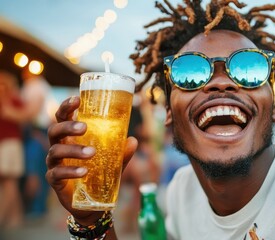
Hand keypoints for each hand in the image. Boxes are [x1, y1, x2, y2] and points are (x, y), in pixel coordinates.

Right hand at [45, 96, 137, 224]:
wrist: (92, 202)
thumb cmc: (100, 173)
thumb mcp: (114, 161)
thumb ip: (122, 151)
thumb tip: (133, 140)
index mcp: (71, 137)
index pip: (63, 117)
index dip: (66, 107)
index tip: (77, 100)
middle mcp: (59, 147)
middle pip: (54, 130)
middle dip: (68, 126)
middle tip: (85, 127)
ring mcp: (54, 164)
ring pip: (56, 152)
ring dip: (74, 150)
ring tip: (92, 153)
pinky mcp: (54, 180)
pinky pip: (57, 173)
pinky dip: (70, 171)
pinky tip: (84, 171)